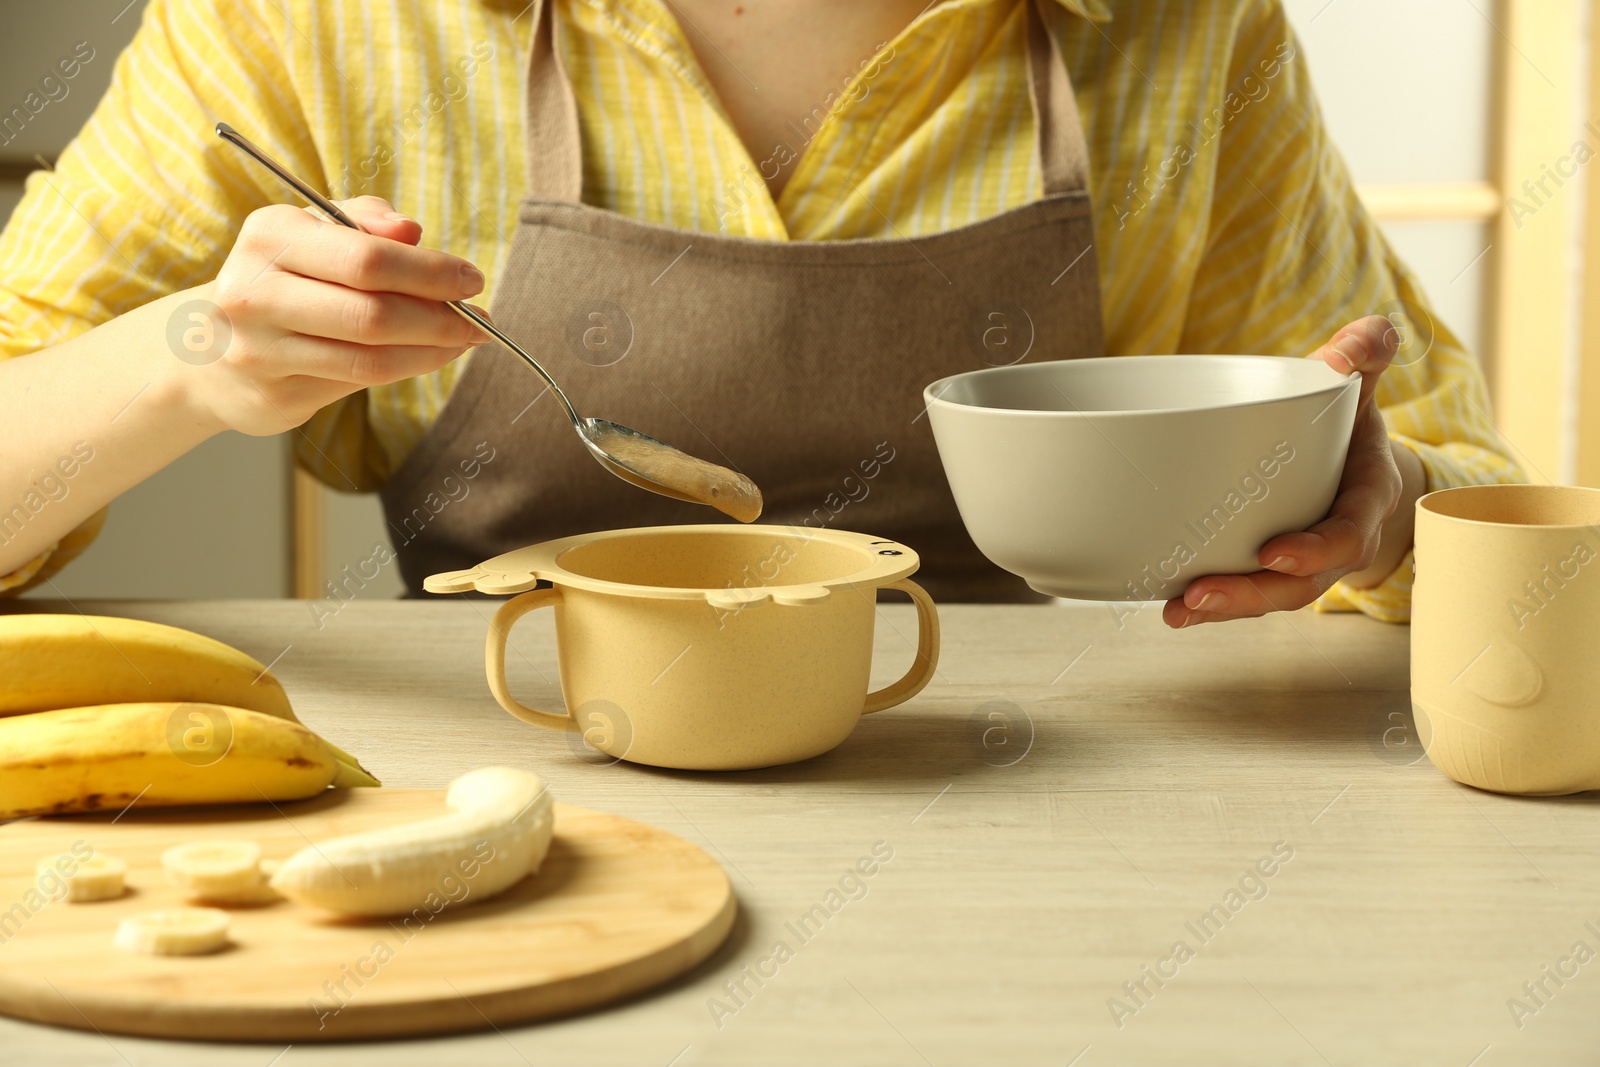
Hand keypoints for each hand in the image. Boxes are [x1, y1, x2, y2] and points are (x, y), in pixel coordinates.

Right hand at [177, 196, 490, 435]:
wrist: (206, 347)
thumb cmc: (281, 277)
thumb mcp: (312, 230)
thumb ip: (365, 220)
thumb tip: (412, 231)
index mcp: (269, 235)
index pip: (367, 258)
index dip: (430, 272)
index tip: (471, 279)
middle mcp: (255, 291)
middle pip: (373, 313)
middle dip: (441, 317)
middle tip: (479, 318)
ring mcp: (259, 348)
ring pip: (371, 357)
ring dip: (433, 349)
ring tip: (464, 339)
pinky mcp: (273, 393)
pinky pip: (358, 383)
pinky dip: (408, 368)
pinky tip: (432, 356)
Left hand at [1162, 315, 1424, 627]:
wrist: (1352, 453)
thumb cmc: (1351, 420)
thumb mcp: (1360, 385)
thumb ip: (1362, 357)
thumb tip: (1360, 340)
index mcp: (1364, 499)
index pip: (1348, 536)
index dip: (1314, 552)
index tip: (1271, 554)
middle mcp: (1336, 541)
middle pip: (1301, 584)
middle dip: (1252, 595)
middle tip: (1200, 595)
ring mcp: (1302, 559)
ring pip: (1270, 596)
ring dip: (1224, 608)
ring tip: (1178, 611)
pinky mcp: (1269, 565)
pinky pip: (1246, 590)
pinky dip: (1211, 602)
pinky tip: (1172, 606)